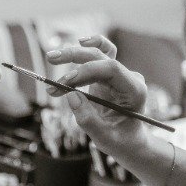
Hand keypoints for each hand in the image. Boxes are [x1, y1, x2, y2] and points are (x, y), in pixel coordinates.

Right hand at [43, 35, 150, 156]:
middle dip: (75, 57)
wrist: (130, 142)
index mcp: (134, 91)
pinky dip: (87, 49)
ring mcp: (120, 75)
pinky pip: (100, 54)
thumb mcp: (104, 139)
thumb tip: (70, 95)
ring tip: (51, 57)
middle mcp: (129, 78)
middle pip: (102, 57)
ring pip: (98, 53)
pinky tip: (78, 43)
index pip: (111, 69)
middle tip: (51, 59)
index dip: (86, 71)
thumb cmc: (120, 142)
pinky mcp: (109, 75)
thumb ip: (88, 120)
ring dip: (74, 53)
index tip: (65, 83)